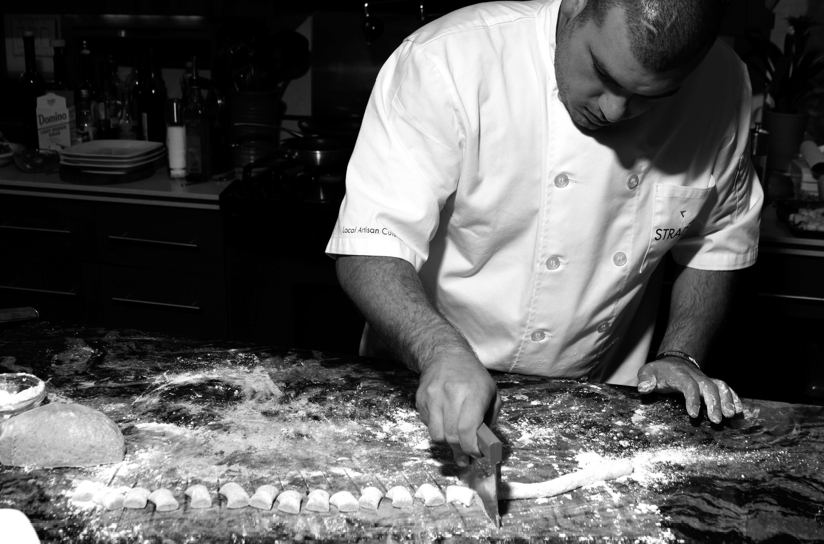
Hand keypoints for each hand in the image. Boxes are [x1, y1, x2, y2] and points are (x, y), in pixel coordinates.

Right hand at [415, 351, 501, 466]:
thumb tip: (483, 445)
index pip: (466, 430)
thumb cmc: (472, 376)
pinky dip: (437, 427)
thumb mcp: (491, 393)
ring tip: (454, 434)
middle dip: (460, 449)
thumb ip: (490, 420)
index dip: (471, 448)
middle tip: (466, 452)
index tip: (476, 454)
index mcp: (473, 393)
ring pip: (437, 435)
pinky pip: (428, 425)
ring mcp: (432, 396)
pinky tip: (444, 417)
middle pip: (451, 436)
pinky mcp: (420, 399)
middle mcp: (451, 394)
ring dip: (447, 440)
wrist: (445, 355)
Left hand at [637, 358, 742, 422]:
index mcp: (679, 374)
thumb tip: (644, 388)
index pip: (688, 385)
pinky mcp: (711, 383)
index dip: (692, 399)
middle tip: (716, 420)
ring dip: (727, 400)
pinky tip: (740, 410)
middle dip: (714, 403)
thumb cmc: (658, 371)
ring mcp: (705, 379)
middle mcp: (695, 376)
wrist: (672, 361)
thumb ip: (645, 379)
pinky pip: (726, 388)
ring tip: (732, 416)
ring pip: (720, 386)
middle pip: (708, 387)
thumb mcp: (647, 372)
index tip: (694, 415)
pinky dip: (734, 397)